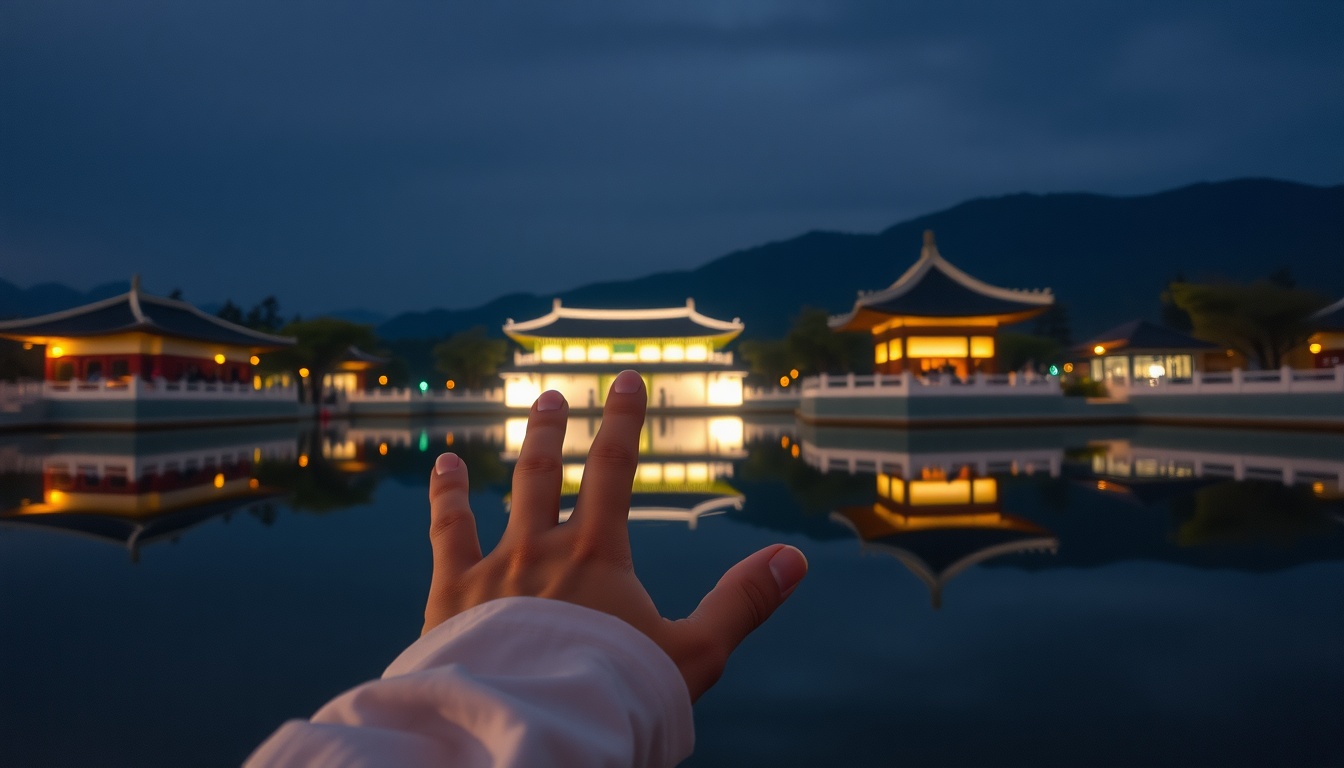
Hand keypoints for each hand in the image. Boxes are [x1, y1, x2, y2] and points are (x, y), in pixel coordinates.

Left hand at [421, 369, 806, 700]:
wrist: (534, 732)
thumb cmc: (617, 696)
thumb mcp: (695, 655)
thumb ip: (742, 602)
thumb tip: (793, 558)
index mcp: (598, 553)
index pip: (612, 468)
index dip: (622, 420)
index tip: (626, 379)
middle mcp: (543, 546)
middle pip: (549, 470)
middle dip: (556, 427)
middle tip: (554, 394)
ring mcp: (494, 568)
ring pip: (506, 491)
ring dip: (518, 449)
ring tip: (523, 416)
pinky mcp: (452, 596)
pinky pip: (449, 533)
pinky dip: (447, 498)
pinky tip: (445, 467)